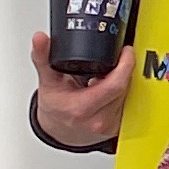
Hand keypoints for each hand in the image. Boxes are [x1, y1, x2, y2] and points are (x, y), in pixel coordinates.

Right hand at [29, 32, 134, 151]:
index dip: (125, 65)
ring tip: (103, 77)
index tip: (126, 51)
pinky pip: (128, 104)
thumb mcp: (47, 81)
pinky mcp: (117, 128)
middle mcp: (98, 120)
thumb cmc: (54, 107)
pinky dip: (121, 93)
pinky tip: (108, 90)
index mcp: (82, 109)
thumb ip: (43, 57)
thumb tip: (40, 39)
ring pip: (127, 95)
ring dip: (121, 82)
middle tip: (115, 59)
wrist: (57, 129)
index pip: (115, 85)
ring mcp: (109, 125)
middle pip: (124, 87)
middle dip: (121, 70)